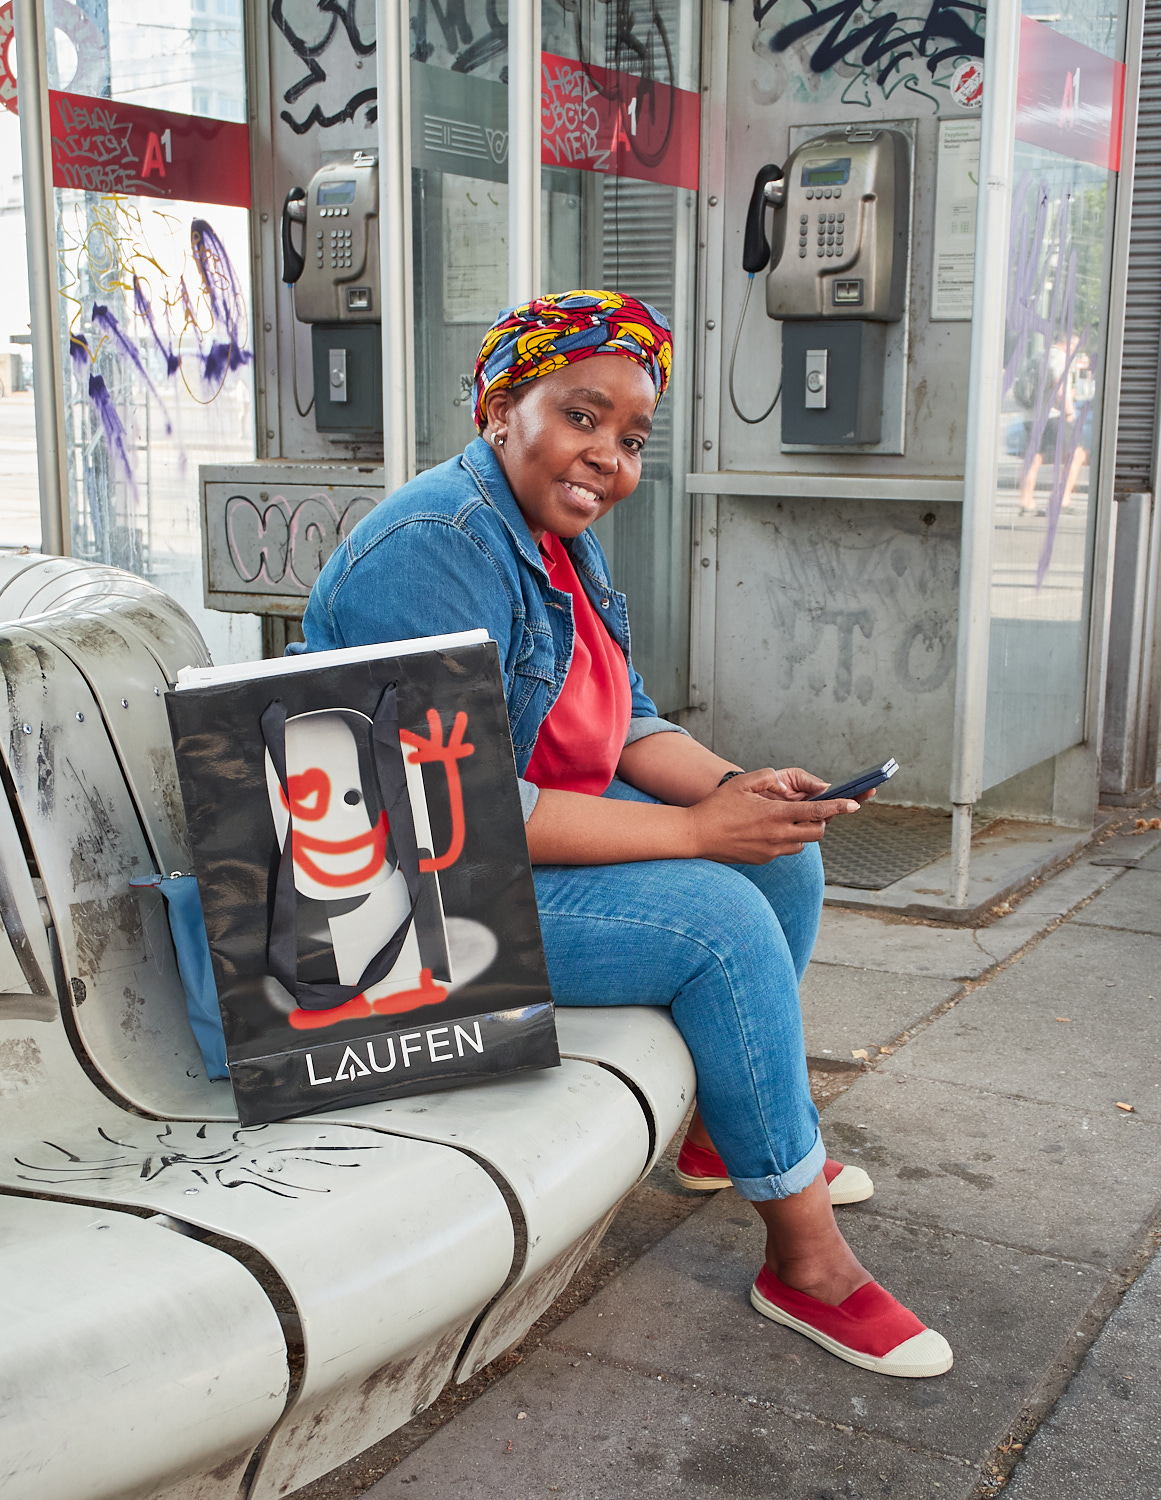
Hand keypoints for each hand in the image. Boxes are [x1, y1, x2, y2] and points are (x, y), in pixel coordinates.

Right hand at [685, 767, 860, 863]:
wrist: (696, 836)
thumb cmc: (717, 806)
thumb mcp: (743, 782)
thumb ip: (769, 778)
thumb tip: (788, 787)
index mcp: (775, 814)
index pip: (817, 812)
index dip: (839, 807)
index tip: (855, 804)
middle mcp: (777, 835)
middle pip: (817, 831)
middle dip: (822, 821)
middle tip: (815, 810)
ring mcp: (771, 850)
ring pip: (803, 843)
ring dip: (803, 831)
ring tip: (787, 819)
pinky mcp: (764, 859)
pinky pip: (786, 850)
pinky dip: (786, 840)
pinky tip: (769, 830)